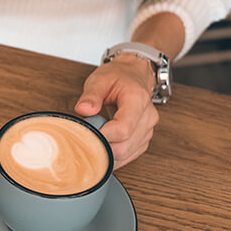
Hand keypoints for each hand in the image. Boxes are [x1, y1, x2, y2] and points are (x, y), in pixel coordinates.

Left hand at [75, 53, 159, 169]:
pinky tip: (103, 145)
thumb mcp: (99, 80)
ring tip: (94, 138)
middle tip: (84, 138)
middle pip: (125, 146)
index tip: (86, 135)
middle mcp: (147, 116)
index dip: (103, 136)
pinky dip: (114, 155)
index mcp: (137, 99)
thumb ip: (91, 95)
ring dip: (107, 152)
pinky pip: (129, 155)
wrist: (133, 75)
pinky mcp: (143, 139)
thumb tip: (83, 110)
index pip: (123, 128)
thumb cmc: (117, 77)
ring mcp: (147, 129)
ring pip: (126, 154)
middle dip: (102, 147)